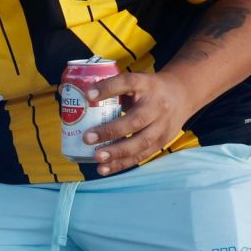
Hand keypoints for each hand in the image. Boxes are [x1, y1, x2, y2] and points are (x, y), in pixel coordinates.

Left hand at [82, 70, 198, 175]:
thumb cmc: (147, 89)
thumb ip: (109, 88)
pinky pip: (141, 155)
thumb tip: (68, 93)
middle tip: (87, 138)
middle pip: (135, 121)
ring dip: (117, 153)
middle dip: (110, 131)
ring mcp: (162, 126)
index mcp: (146, 85)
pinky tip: (104, 169)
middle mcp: (156, 106)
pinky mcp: (162, 141)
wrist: (182, 94)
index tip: (88, 94)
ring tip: (97, 159)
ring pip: (141, 143)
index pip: (127, 83)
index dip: (108, 88)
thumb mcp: (134, 81)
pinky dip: (122, 164)